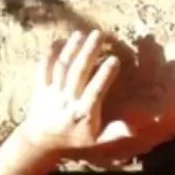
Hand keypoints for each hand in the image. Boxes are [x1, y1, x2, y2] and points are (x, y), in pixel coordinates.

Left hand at [18, 30, 134, 156]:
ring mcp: (52, 92)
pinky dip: (50, 54)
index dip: (104, 75)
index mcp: (83, 113)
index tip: (115, 59)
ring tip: (82, 33)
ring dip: (71, 49)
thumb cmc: (75, 138)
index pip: (95, 91)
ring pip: (61, 67)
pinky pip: (43, 68)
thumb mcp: (97, 140)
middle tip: (99, 34)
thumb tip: (134, 128)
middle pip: (78, 72)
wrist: (41, 141)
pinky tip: (59, 40)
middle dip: (89, 52)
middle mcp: (67, 100)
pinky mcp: (40, 87)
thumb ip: (115, 132)